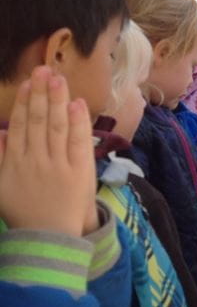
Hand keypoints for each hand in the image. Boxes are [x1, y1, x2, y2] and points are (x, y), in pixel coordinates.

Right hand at [0, 66, 95, 236]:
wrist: (47, 237)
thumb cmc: (24, 211)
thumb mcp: (1, 186)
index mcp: (14, 162)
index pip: (19, 125)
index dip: (24, 101)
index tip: (29, 81)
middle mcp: (34, 159)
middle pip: (36, 120)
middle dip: (41, 93)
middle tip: (45, 69)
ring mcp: (57, 165)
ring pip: (56, 127)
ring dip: (57, 100)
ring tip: (59, 78)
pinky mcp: (78, 172)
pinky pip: (77, 143)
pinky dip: (77, 123)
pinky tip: (77, 104)